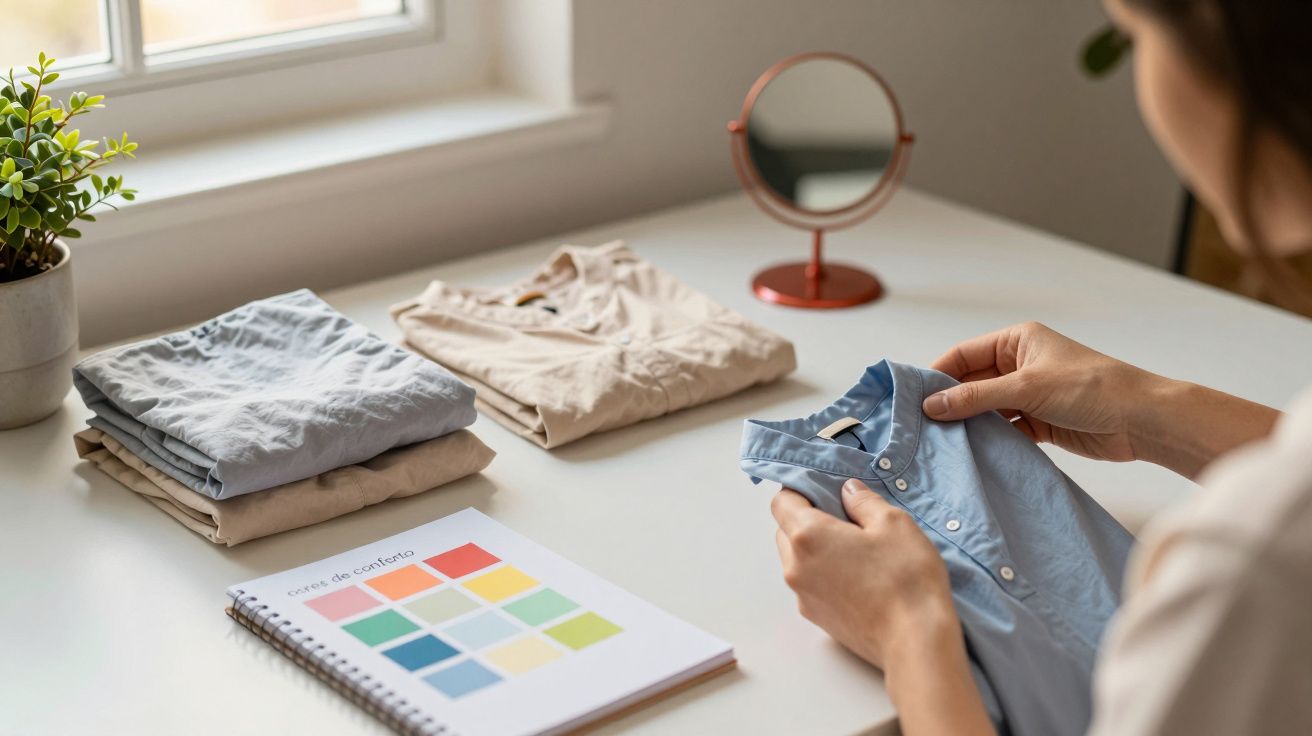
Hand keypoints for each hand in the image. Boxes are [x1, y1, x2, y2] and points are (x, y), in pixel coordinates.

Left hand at [770, 479, 957, 668]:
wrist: (914, 641)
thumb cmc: (906, 579)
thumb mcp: (894, 523)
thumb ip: (864, 501)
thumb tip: (848, 491)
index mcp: (808, 536)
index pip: (782, 501)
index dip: (801, 490)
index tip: (825, 490)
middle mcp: (795, 566)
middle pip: (785, 530)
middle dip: (808, 519)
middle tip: (846, 519)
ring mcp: (803, 596)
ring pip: (796, 560)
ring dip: (815, 549)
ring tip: (856, 551)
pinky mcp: (816, 618)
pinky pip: (810, 585)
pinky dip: (823, 574)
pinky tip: (858, 578)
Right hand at [923, 321, 1152, 462]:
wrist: (1141, 421)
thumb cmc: (1091, 388)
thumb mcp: (1027, 387)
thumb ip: (976, 397)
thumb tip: (931, 405)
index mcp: (1016, 341)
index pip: (963, 355)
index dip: (937, 374)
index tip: (913, 397)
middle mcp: (1020, 365)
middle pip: (971, 383)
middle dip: (950, 402)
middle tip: (922, 425)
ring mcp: (1028, 395)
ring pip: (985, 409)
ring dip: (969, 424)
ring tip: (941, 442)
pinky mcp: (1039, 422)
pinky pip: (1003, 430)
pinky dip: (989, 440)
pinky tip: (972, 452)